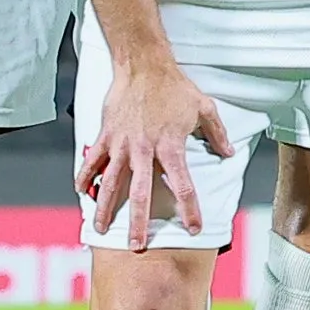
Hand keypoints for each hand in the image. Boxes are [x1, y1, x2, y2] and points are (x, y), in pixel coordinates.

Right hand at [78, 57, 230, 250]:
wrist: (143, 64)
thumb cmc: (174, 86)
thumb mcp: (204, 107)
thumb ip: (217, 134)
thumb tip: (229, 153)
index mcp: (170, 147)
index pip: (183, 185)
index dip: (189, 208)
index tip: (194, 227)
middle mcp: (144, 150)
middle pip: (141, 193)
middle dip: (139, 222)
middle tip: (137, 245)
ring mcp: (121, 144)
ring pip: (111, 183)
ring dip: (105, 208)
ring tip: (100, 228)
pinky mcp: (106, 135)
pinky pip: (92, 161)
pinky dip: (85, 177)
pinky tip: (81, 194)